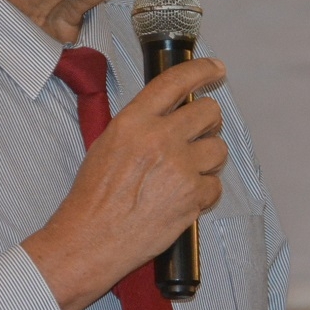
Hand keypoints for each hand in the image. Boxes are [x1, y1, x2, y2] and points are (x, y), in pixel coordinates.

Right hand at [22, 57, 227, 309]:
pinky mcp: (193, 197)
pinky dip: (204, 192)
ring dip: (208, 158)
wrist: (91, 239)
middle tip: (198, 134)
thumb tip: (171, 112)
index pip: (176, 82)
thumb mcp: (107, 144)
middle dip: (208, 122)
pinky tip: (182, 198)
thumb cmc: (93, 196)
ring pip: (219, 148)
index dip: (202, 71)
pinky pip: (216, 185)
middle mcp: (161, 139)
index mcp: (135, 122)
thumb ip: (141, 124)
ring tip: (184, 173)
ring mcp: (181, 168)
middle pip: (209, 112)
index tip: (216, 69)